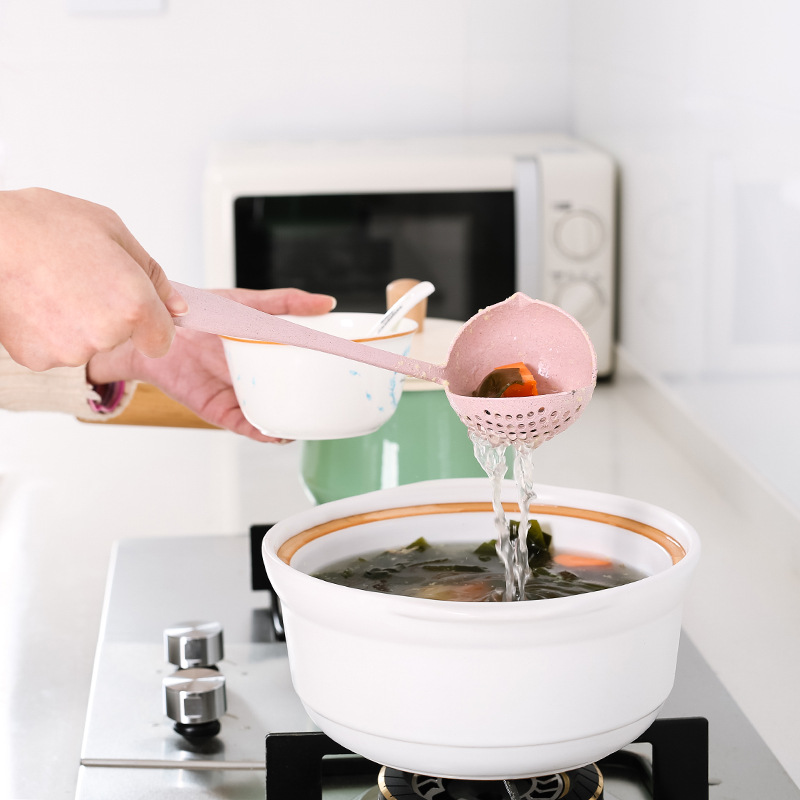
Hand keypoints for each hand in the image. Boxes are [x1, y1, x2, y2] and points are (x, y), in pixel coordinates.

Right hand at [0, 188, 186, 370]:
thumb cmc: (45, 225)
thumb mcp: (114, 233)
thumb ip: (153, 275)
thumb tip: (177, 306)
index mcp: (134, 305)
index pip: (161, 341)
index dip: (151, 325)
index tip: (138, 311)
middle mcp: (106, 335)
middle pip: (121, 339)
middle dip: (110, 316)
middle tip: (82, 281)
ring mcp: (70, 351)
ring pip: (87, 344)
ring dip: (77, 323)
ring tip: (53, 286)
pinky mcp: (38, 359)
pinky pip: (55, 349)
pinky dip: (48, 331)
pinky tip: (35, 301)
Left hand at [86, 287, 336, 442]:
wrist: (156, 329)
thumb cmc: (200, 314)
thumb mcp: (248, 303)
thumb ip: (286, 303)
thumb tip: (326, 302)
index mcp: (268, 355)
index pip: (303, 368)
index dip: (325, 374)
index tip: (350, 376)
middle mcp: (257, 379)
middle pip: (292, 397)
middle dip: (314, 406)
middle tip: (339, 406)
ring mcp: (241, 396)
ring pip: (273, 417)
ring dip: (292, 425)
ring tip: (312, 425)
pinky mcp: (221, 410)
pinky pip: (246, 426)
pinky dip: (263, 432)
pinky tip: (278, 431)